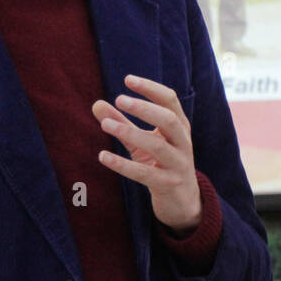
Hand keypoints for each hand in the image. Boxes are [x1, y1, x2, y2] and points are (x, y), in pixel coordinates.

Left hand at [91, 74, 200, 234]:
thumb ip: (122, 123)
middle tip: (119, 99)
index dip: (150, 88)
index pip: (170, 100)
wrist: (182, 201)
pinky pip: (144, 174)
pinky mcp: (168, 185)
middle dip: (144, 108)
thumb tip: (97, 103)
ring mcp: (178, 164)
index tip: (128, 79)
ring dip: (129, 133)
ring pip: (157, 146)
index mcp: (180, 126)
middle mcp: (183, 142)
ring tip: (105, 124)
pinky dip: (122, 165)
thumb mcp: (142, 142)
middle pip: (168, 119)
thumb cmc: (161, 164)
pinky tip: (102, 156)